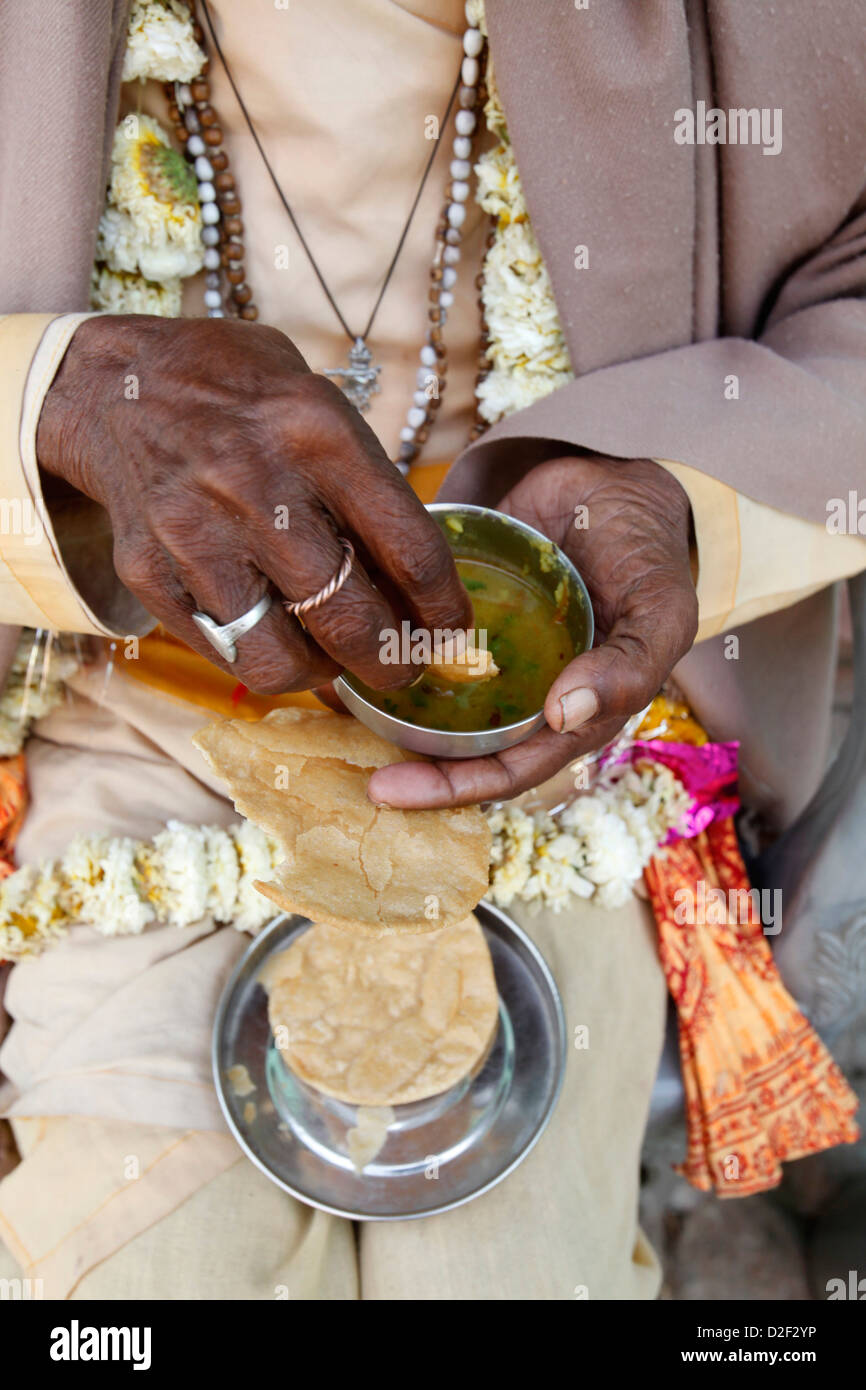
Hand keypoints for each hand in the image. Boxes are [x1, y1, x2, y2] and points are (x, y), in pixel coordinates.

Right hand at [36, 316, 470, 692]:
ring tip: (333, 663)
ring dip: (322, 675)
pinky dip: (261, 663)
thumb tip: (417, 585)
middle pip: (348, 618)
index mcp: (317, 433)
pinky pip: (223, 653)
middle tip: (401, 670)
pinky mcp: (150, 572)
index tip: (453, 633)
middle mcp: (257, 487)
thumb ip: (365, 484)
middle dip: (391, 663)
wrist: (115, 385)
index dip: (443, 609)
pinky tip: (277, 644)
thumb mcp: (318, 405)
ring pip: (280, 657)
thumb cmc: (237, 394)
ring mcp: (196, 534)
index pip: (410, 548)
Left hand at [368, 454, 697, 807]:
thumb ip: (628, 668)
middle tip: (358, 773)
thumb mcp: (659, 613)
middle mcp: (527, 695)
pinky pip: (424, 641)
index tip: (391, 789)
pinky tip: (348, 654)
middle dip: (414, 768)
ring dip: (394, 719)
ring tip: (341, 722)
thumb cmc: (649, 555)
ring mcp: (494, 655)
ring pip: (438, 704)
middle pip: (464, 750)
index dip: (453, 787)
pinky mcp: (466, 611)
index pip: (509, 769)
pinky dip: (390, 653)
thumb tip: (564, 716)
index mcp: (574, 714)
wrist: (621, 478)